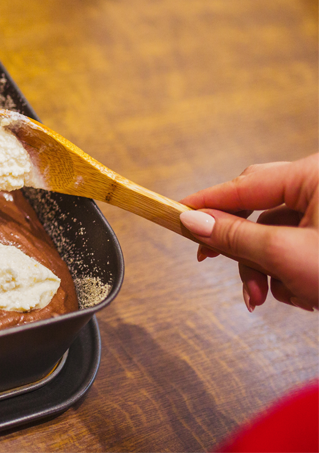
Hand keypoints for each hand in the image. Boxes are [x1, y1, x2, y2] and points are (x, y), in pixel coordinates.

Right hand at [179, 154, 317, 312]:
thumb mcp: (287, 255)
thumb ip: (233, 236)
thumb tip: (192, 221)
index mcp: (313, 176)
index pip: (242, 184)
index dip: (204, 203)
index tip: (171, 214)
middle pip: (258, 214)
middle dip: (242, 252)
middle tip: (217, 270)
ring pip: (277, 238)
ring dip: (266, 272)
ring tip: (269, 300)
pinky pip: (299, 250)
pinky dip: (292, 276)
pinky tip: (304, 299)